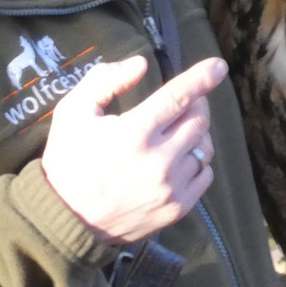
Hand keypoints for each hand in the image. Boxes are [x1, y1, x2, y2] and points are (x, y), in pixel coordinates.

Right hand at [41, 55, 225, 242]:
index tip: (219, 66)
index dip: (202, 78)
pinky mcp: (177, 209)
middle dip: (196, 103)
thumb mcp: (73, 112)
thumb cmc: (68, 161)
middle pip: (198, 120)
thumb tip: (141, 65)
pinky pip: (204, 176)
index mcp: (134, 133)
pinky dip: (198, 162)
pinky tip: (180, 159)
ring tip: (179, 131)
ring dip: (197, 133)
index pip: (179, 97)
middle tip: (184, 101)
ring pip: (204, 148)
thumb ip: (105, 80)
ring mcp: (171, 188)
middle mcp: (159, 160)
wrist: (66, 221)